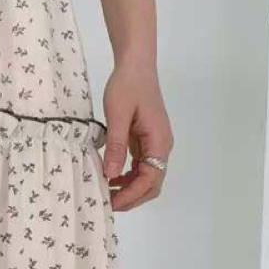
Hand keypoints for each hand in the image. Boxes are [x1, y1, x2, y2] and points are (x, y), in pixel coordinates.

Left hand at [101, 60, 172, 211]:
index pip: (150, 179)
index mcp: (159, 141)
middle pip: (152, 184)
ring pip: (147, 177)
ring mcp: (155, 144)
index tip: (110, 202)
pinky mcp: (147, 140)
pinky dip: (128, 177)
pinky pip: (141, 166)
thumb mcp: (118, 115)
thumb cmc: (127, 86)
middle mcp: (162, 146)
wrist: (136, 65)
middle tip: (107, 203)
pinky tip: (111, 177)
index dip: (131, 195)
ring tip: (106, 192)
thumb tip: (111, 175)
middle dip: (132, 197)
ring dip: (129, 189)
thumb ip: (116, 146)